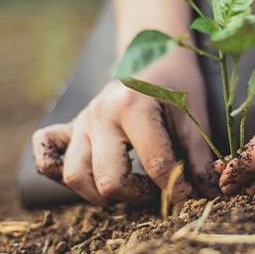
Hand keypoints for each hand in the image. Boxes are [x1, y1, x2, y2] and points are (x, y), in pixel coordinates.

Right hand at [33, 51, 217, 204]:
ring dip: (101, 194)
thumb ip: (198, 158)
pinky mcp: (69, 127)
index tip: (189, 199)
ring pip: (74, 176)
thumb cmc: (176, 85)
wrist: (152, 54)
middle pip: (107, 180)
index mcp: (133, 107)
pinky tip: (87, 176)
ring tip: (128, 187)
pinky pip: (46, 154)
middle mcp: (100, 115)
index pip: (155, 166)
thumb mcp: (194, 116)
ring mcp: (81, 122)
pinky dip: (56, 171)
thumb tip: (208, 198)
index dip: (177, 190)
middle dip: (137, 196)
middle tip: (156, 189)